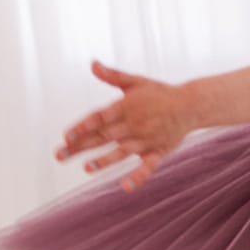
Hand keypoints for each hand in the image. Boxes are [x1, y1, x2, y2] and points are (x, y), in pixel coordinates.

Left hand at [55, 61, 188, 190]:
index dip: (82, 127)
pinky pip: (148, 166)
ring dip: (104, 161)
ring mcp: (146, 140)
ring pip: (121, 152)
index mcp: (126, 107)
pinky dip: (138, 176)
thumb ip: (113, 75)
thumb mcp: (136, 81)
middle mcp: (134, 124)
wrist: (191, 105)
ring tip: (87, 168)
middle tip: (59, 155)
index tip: (66, 136)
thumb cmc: (159, 92)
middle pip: (103, 137)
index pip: (100, 118)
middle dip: (80, 146)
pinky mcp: (158, 152)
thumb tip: (92, 64)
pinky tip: (126, 186)